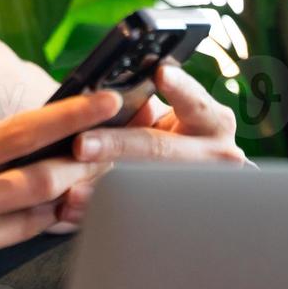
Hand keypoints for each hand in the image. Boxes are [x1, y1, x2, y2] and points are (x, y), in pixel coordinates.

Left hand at [46, 62, 246, 228]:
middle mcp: (215, 155)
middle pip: (160, 149)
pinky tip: (74, 207)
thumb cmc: (171, 134)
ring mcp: (201, 190)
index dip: (179, 88)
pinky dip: (99, 210)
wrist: (190, 177)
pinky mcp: (178, 214)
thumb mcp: (168, 115)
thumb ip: (146, 107)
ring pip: (146, 187)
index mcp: (213, 121)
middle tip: (82, 145)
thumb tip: (107, 96)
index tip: (160, 74)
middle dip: (117, 146)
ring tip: (72, 189)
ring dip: (103, 186)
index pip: (196, 102)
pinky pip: (135, 214)